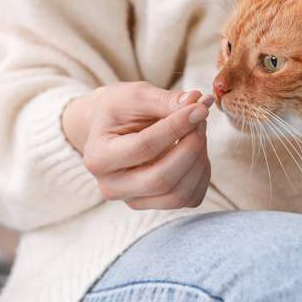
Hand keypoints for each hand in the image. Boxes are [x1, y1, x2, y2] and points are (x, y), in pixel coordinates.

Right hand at [62, 81, 213, 209]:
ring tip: (198, 131)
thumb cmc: (121, 109)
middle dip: (191, 147)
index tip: (199, 108)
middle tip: (201, 120)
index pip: (144, 147)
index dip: (177, 127)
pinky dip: (202, 173)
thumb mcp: (136, 95)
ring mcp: (133, 200)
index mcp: (98, 157)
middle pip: (162, 179)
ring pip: (179, 194)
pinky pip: (191, 198)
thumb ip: (165, 100)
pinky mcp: (156, 205)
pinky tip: (196, 150)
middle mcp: (112, 186)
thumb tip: (197, 102)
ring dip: (199, 160)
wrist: (112, 128)